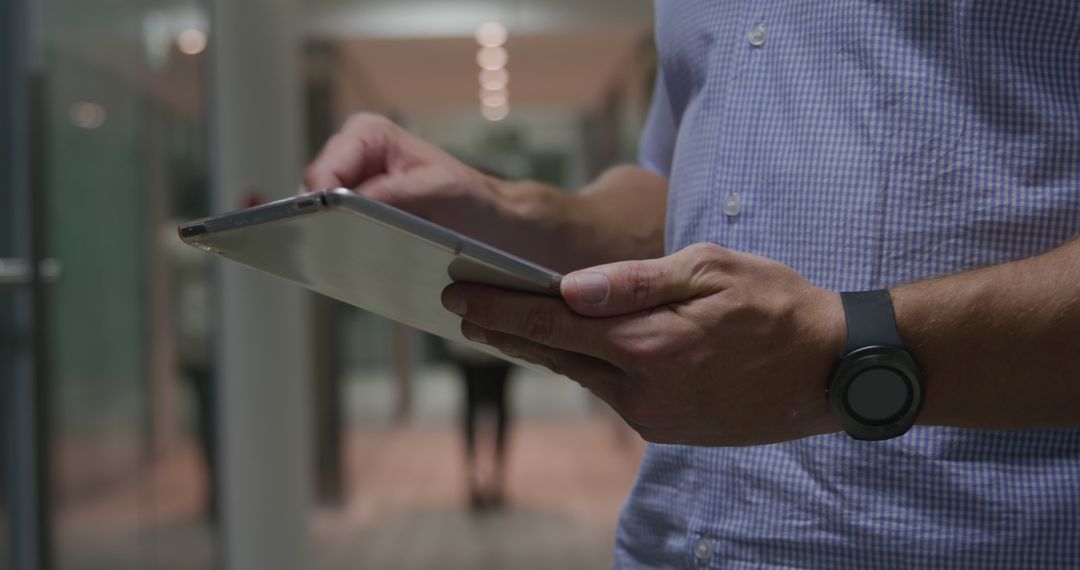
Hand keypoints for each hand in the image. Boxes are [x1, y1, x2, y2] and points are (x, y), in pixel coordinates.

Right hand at [303, 113, 516, 248]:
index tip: (330, 229)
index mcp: (367, 134)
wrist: (489, 225)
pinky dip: (342, 249)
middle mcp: (351, 156)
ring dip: (333, 239)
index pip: (323, 171)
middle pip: (313, 196)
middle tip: (344, 250)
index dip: (321, 202)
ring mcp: (349, 188)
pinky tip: (359, 263)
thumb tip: (345, 205)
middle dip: (324, 222)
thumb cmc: (470, 200)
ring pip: (318, 219)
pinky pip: (332, 235)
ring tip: (357, 258)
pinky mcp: (352, 218)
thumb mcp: (438, 190)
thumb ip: (391, 193)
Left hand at [441, 243, 845, 445]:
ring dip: (543, 351)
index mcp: (647, 345)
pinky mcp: (668, 429)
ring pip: (582, 376)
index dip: (500, 309)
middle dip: (506, 331)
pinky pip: (613, 392)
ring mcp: (654, 416)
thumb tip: (568, 288)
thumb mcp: (710, 270)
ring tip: (507, 326)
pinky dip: (585, 367)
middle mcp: (641, 391)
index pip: (551, 325)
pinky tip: (573, 349)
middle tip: (464, 310)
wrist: (832, 369)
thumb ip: (634, 282)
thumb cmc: (776, 304)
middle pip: (555, 356)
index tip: (457, 295)